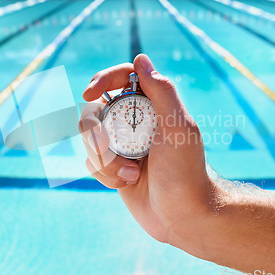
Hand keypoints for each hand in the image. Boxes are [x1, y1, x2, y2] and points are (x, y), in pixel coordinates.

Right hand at [79, 54, 219, 252]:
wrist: (182, 216)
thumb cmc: (185, 171)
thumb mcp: (178, 127)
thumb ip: (162, 91)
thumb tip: (140, 58)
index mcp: (151, 106)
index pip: (121, 79)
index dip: (102, 79)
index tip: (89, 92)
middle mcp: (134, 122)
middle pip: (96, 110)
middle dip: (97, 132)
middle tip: (108, 148)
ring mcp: (121, 145)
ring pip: (90, 139)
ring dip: (105, 159)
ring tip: (132, 174)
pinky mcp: (113, 167)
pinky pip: (92, 162)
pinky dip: (106, 174)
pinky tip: (128, 183)